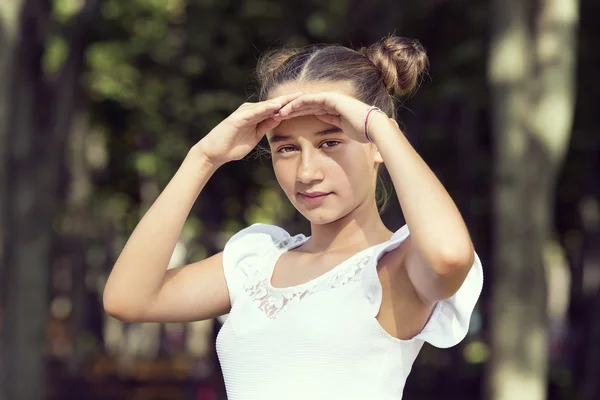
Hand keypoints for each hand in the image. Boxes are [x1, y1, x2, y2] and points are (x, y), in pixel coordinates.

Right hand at [194, 92, 302, 165]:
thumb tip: (278, 118)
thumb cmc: (233, 145)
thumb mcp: (255, 136)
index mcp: (256, 115)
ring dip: (282, 101)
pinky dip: (267, 108)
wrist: (215, 151)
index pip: (276, 108)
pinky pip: (256, 112)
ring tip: (297, 97)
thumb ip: (266, 126)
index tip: (305, 103)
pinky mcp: (239, 117)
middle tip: (306, 94)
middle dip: (290, 99)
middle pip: (274, 103)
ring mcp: (245, 112)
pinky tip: (278, 106)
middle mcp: (251, 110)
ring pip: (267, 105)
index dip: (290, 105)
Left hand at [272, 91, 392, 142]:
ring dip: (290, 106)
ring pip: (305, 101)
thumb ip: (333, 124)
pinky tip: (287, 109)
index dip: (297, 115)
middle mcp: (331, 102)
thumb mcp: (344, 130)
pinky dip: (298, 104)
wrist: (374, 128)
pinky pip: (310, 100)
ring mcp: (331, 98)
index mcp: (333, 109)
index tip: (285, 121)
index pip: (311, 110)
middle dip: (291, 109)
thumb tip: (325, 127)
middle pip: (305, 104)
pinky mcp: (331, 98)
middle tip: (276, 115)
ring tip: (277, 112)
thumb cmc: (363, 133)